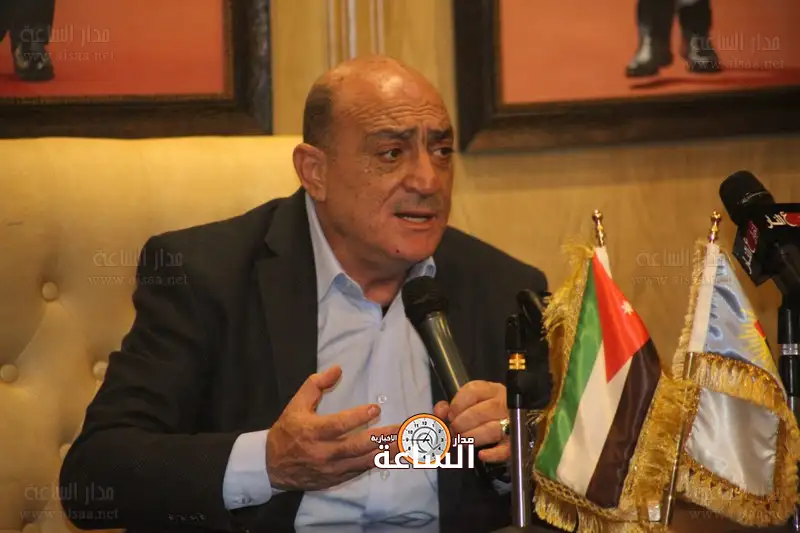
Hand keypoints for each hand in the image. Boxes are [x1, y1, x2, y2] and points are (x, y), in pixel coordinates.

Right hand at [266, 365, 399, 490]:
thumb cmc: (287, 431)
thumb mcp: (296, 404)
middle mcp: (323, 453)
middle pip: (357, 446)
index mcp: (312, 432)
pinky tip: (391, 456)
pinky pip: (360, 471)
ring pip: (363, 461)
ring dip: (386, 452)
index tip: (375, 408)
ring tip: (405, 443)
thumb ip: (315, 385)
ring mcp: (331, 469)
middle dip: (381, 437)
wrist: (272, 466)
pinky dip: (377, 463)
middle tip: (401, 429)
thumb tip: (337, 369)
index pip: (339, 425)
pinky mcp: (335, 479)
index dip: (358, 418)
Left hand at [434, 380, 508, 462]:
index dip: (456, 405)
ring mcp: (513, 423)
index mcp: (491, 390)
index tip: (450, 415)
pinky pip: (505, 449)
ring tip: (462, 441)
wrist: (516, 421)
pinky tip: (481, 455)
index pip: (472, 392)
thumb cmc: (486, 411)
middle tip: (454, 431)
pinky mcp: (515, 443)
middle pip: (480, 412)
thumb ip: (452, 406)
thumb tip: (439, 413)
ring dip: (472, 437)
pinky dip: (492, 454)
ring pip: (491, 430)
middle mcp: (504, 404)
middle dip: (461, 424)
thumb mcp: (471, 402)